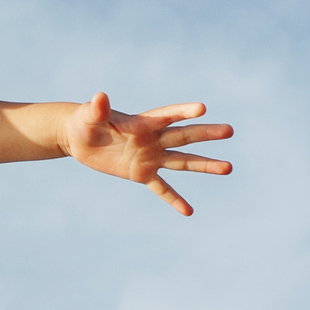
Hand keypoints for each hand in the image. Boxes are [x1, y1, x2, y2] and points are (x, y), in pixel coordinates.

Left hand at [59, 93, 232, 213]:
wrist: (80, 139)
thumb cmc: (84, 121)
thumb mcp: (88, 115)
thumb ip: (97, 109)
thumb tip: (99, 98)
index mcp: (142, 122)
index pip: (167, 115)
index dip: (182, 111)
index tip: (202, 108)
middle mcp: (152, 139)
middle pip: (184, 136)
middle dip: (206, 133)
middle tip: (229, 130)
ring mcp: (150, 157)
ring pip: (182, 162)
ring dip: (205, 165)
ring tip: (229, 167)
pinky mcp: (142, 174)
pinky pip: (161, 188)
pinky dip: (174, 199)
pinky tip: (188, 211)